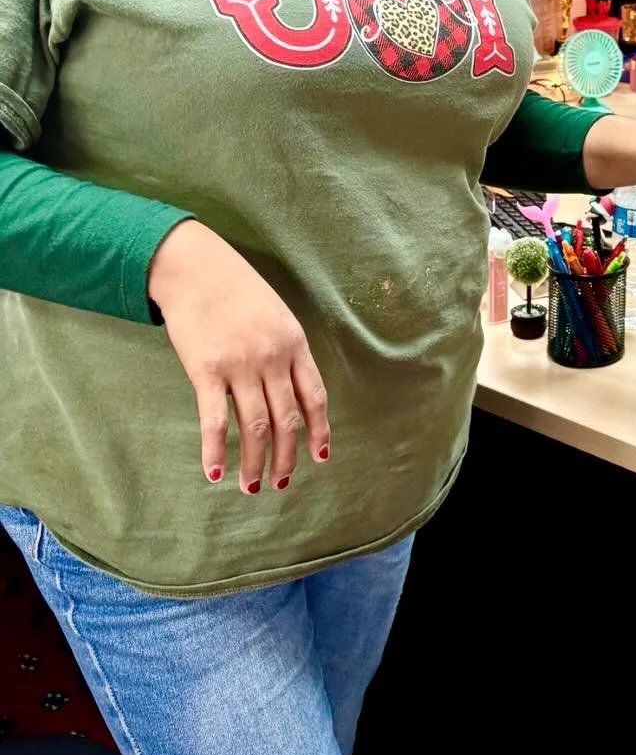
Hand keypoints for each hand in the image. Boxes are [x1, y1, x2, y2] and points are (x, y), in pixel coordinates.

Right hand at [147, 219, 329, 492]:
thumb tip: (290, 390)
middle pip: (286, 420)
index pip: (315, 397)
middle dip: (286, 457)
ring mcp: (240, 365)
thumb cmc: (235, 290)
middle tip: (281, 483)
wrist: (195, 267)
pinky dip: (215, 450)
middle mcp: (272, 358)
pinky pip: (214, 420)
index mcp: (294, 344)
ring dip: (255, 462)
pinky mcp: (206, 370)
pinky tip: (215, 472)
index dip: (319, 431)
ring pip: (255, 426)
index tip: (320, 458)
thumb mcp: (275, 315)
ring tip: (251, 487)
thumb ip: (285, 351)